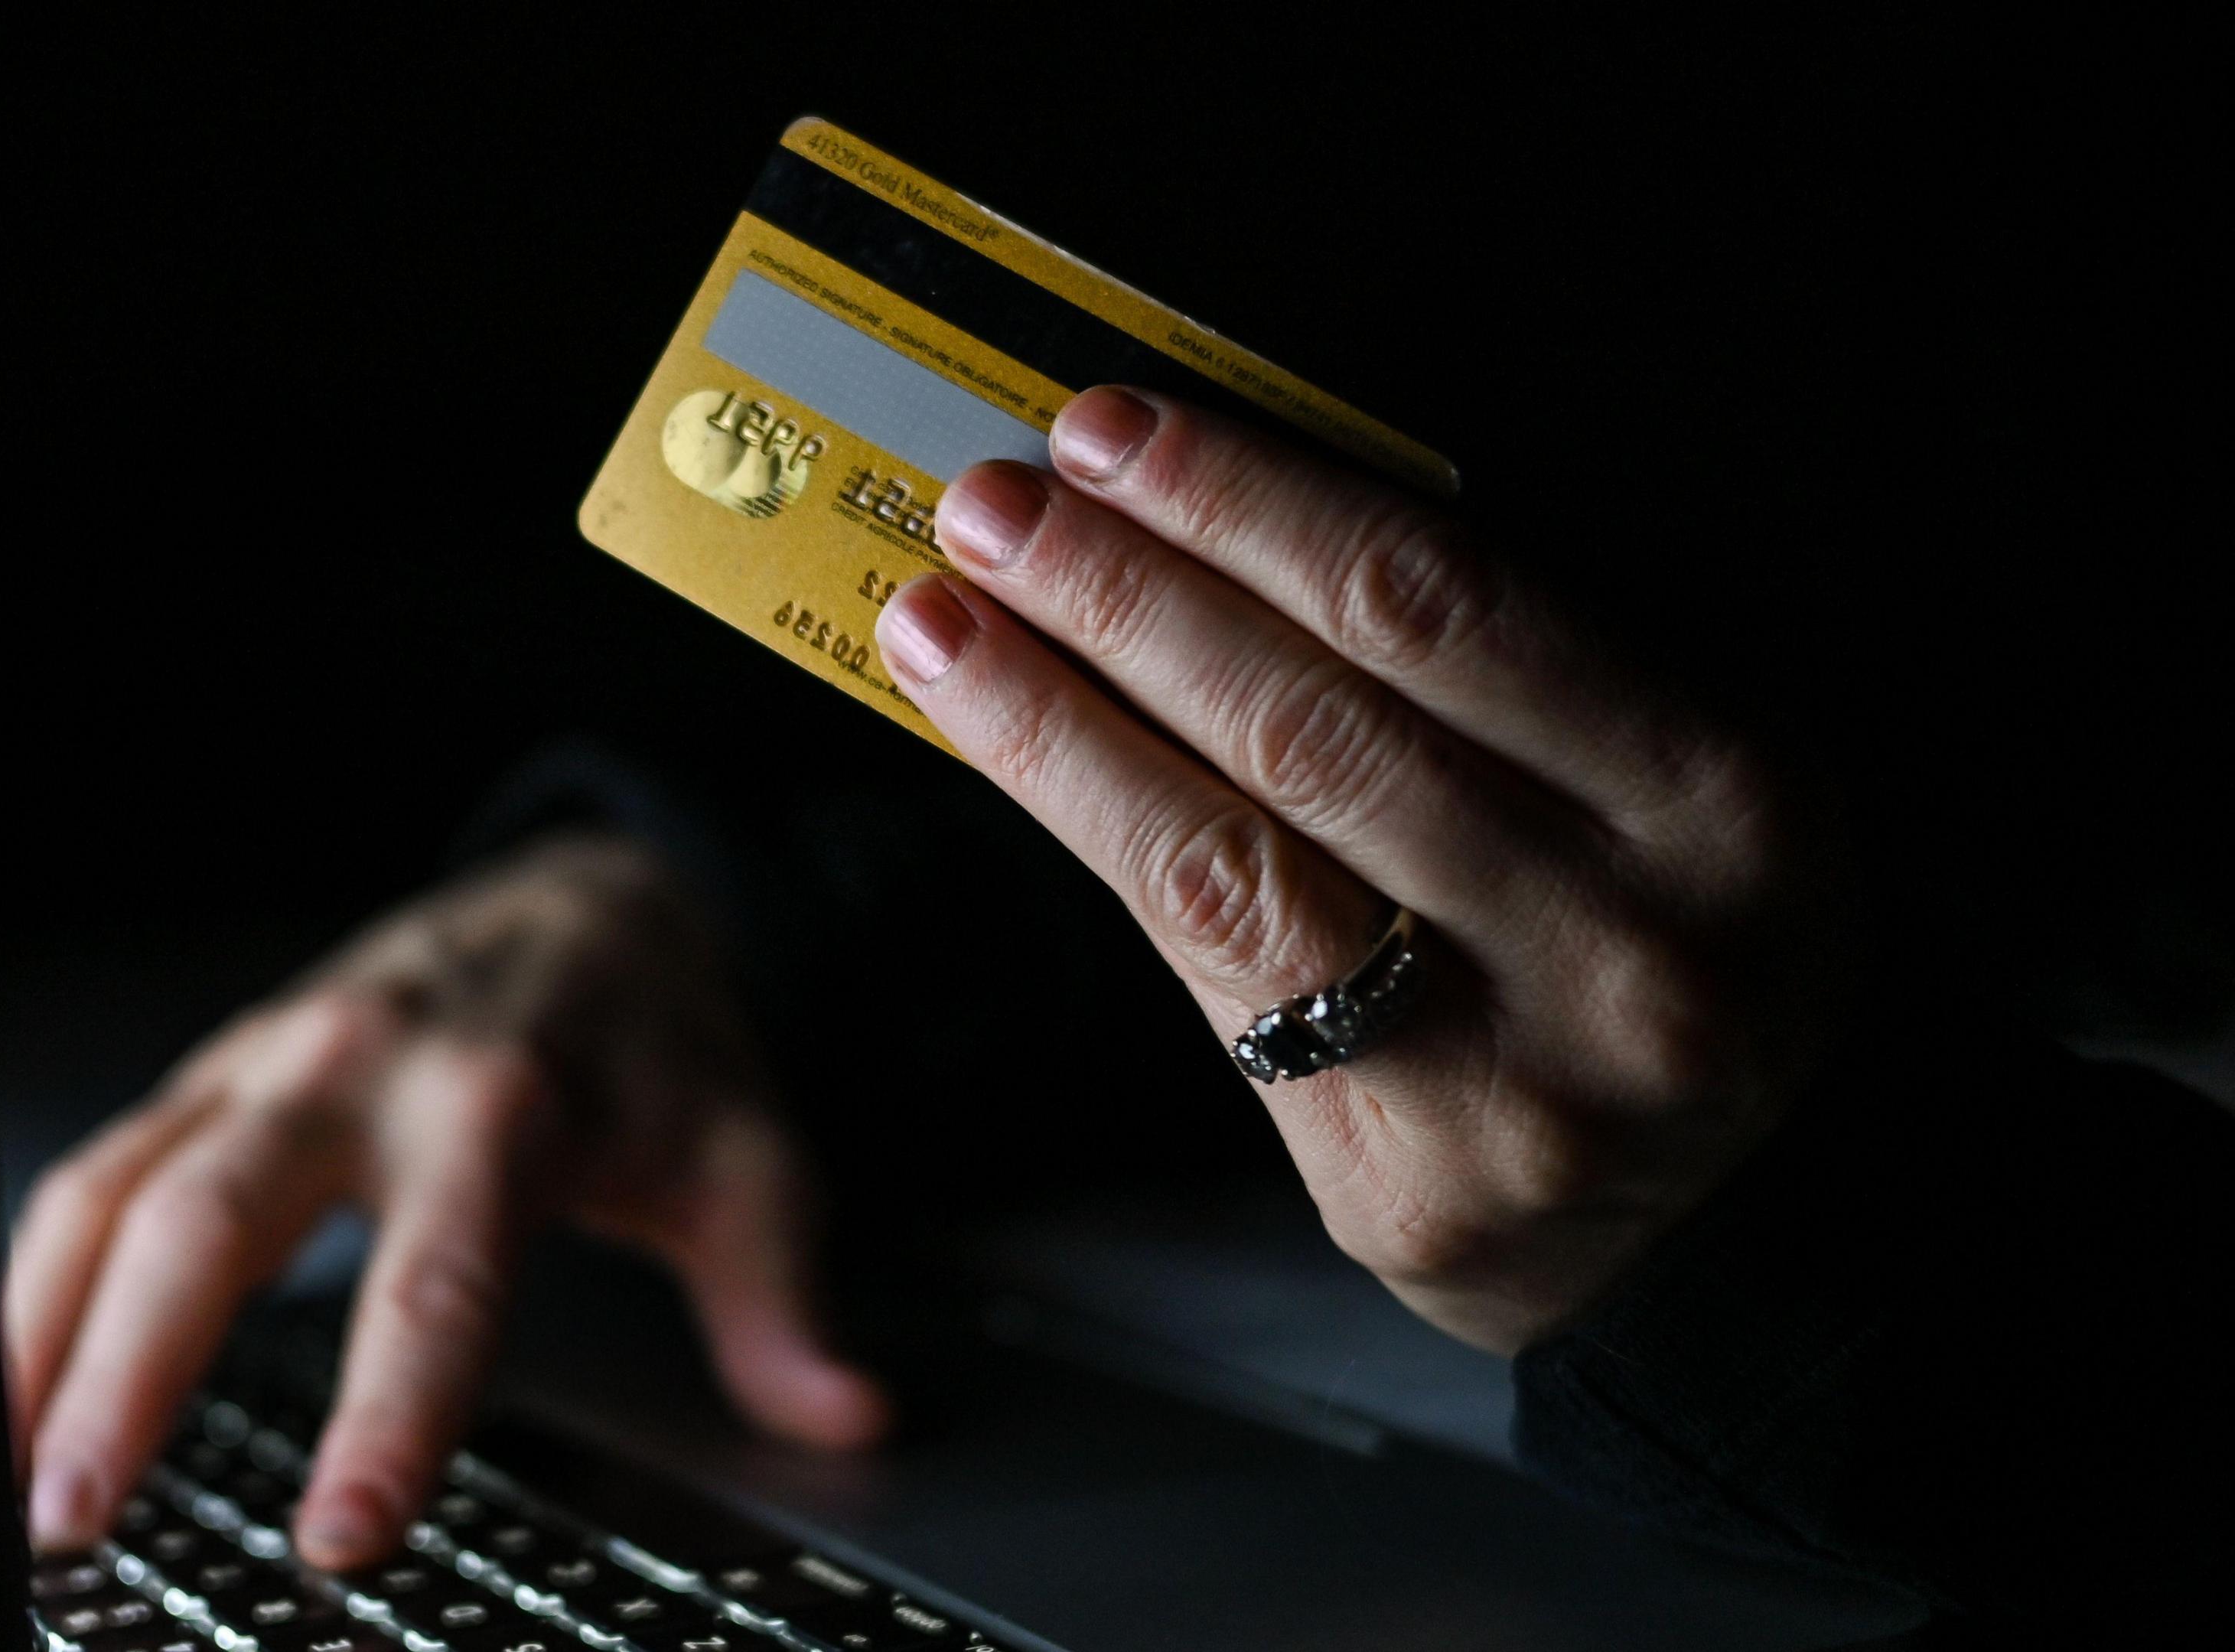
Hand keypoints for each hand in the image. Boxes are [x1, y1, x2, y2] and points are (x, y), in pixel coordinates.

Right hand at [1, 832, 886, 1565]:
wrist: (589, 895)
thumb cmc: (654, 1042)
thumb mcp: (746, 1159)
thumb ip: (778, 1298)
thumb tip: (844, 1415)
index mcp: (500, 1103)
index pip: (436, 1280)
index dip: (389, 1414)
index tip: (344, 1535)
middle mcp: (359, 1068)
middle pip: (213, 1217)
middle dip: (133, 1370)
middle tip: (80, 1517)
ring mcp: (267, 1061)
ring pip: (119, 1185)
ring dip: (45, 1330)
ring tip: (2, 1475)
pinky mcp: (214, 1071)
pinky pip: (97, 1165)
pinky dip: (34, 1274)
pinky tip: (10, 1378)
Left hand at [879, 388, 1843, 1351]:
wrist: (1740, 1206)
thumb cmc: (1676, 919)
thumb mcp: (1668, 754)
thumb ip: (1502, 639)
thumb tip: (1237, 497)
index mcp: (1719, 790)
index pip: (1438, 602)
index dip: (1251, 502)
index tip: (1116, 427)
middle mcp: (1628, 941)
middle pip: (1312, 727)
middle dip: (1126, 593)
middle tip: (993, 503)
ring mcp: (1516, 1080)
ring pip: (1229, 863)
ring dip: (1057, 719)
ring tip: (940, 616)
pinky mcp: (1405, 1180)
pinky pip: (1212, 977)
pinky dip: (1093, 838)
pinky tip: (1002, 746)